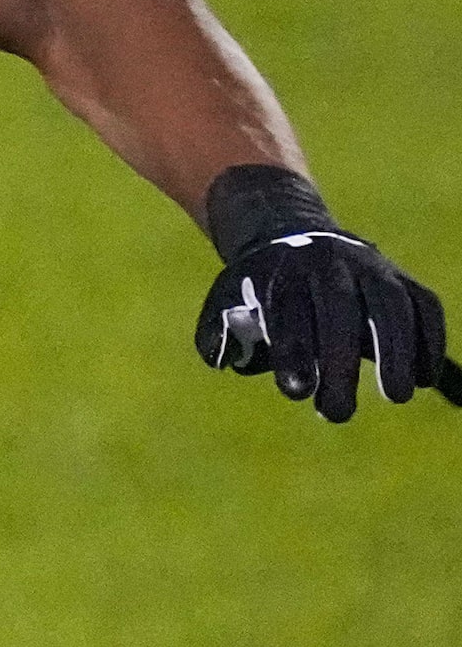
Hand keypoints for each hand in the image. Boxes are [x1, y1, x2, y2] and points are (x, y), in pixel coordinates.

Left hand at [194, 166, 450, 422]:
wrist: (295, 234)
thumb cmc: (261, 287)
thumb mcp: (227, 299)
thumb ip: (217, 333)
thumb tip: (221, 360)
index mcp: (279, 270)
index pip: (287, 311)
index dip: (293, 352)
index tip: (296, 393)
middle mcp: (326, 262)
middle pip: (338, 307)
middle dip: (340, 360)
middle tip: (337, 412)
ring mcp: (369, 266)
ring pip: (389, 301)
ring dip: (397, 349)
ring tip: (396, 396)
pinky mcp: (403, 277)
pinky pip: (424, 304)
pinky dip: (429, 339)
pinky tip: (424, 378)